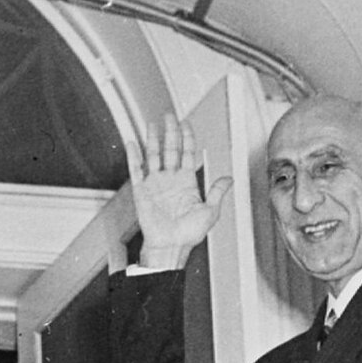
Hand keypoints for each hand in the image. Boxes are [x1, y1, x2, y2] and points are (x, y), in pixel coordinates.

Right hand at [131, 119, 231, 269]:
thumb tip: (229, 178)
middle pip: (170, 149)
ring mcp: (156, 184)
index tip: (186, 124)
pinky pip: (136, 170)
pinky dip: (133, 157)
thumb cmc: (189, 234)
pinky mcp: (142, 191)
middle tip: (169, 116)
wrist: (170, 246)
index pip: (187, 153)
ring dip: (153, 139)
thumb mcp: (210, 212)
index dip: (187, 138)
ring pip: (153, 155)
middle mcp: (171, 180)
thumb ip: (218, 192)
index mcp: (187, 182)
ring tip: (152, 124)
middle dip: (170, 132)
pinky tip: (132, 143)